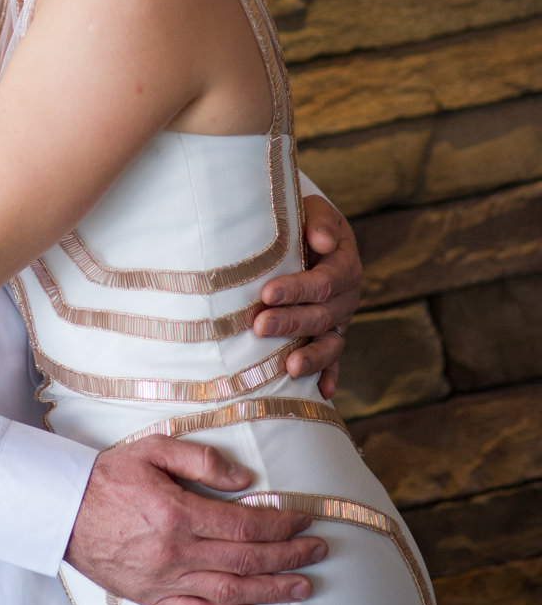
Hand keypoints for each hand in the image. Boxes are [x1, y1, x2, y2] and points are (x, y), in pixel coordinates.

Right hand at [65, 437, 326, 604]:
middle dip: (289, 556)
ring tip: (304, 586)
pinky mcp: (153, 597)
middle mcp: (177, 552)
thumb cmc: (107, 476)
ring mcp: (166, 580)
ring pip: (232, 590)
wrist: (61, 510)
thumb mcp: (152, 449)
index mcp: (178, 513)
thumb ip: (200, 459)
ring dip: (273, 589)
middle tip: (319, 550)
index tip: (306, 518)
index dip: (282, 524)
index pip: (245, 524)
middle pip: (246, 559)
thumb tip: (244, 480)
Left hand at [254, 192, 361, 399]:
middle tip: (260, 326)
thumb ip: (318, 222)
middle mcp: (346, 297)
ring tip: (289, 367)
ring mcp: (339, 320)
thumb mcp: (313, 211)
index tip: (267, 293)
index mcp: (344, 265)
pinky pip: (333, 360)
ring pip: (330, 343)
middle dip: (291, 322)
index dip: (296, 289)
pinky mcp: (329, 336)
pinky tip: (322, 393)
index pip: (323, 282)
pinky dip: (329, 376)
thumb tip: (320, 241)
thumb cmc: (303, 220)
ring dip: (311, 357)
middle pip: (321, 315)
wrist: (308, 232)